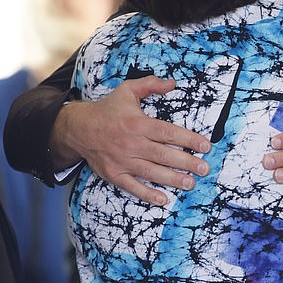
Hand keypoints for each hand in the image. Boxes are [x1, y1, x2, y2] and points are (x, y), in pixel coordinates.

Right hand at [51, 75, 210, 204]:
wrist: (77, 128)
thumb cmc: (107, 110)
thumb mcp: (127, 91)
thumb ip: (150, 85)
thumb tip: (172, 82)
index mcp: (138, 124)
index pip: (168, 133)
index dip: (188, 139)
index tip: (205, 146)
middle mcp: (131, 143)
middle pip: (163, 155)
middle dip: (186, 162)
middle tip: (204, 168)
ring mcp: (122, 161)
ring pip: (151, 172)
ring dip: (173, 179)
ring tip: (191, 183)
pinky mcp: (114, 174)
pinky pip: (132, 187)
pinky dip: (147, 194)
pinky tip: (163, 200)